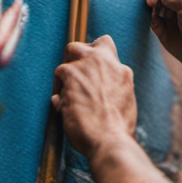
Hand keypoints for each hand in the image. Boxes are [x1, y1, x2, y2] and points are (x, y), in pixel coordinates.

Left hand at [52, 35, 136, 158]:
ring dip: (67, 71)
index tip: (91, 68)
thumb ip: (108, 93)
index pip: (107, 49)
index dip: (96, 56)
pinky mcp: (71, 73)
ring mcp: (89, 65)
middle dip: (77, 54)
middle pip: (88, 43)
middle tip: (73, 73)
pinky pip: (59, 73)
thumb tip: (89, 94)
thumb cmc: (117, 131)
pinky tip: (63, 103)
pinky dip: (59, 86)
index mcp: (122, 73)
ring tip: (67, 93)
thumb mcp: (122, 106)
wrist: (110, 139)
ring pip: (71, 51)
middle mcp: (106, 63)